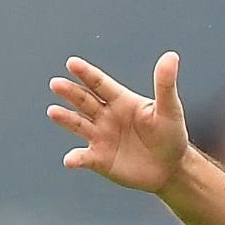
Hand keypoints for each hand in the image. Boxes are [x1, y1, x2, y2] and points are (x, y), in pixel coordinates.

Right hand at [48, 52, 188, 192]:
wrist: (171, 168)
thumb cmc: (171, 135)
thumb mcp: (169, 109)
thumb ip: (165, 84)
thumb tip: (171, 56)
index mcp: (121, 100)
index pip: (100, 83)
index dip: (86, 73)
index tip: (72, 63)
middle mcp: (106, 116)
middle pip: (84, 101)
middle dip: (70, 92)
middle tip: (56, 84)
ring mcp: (101, 137)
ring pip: (78, 125)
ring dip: (66, 119)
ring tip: (53, 112)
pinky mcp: (99, 159)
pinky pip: (84, 157)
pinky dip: (76, 158)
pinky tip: (71, 160)